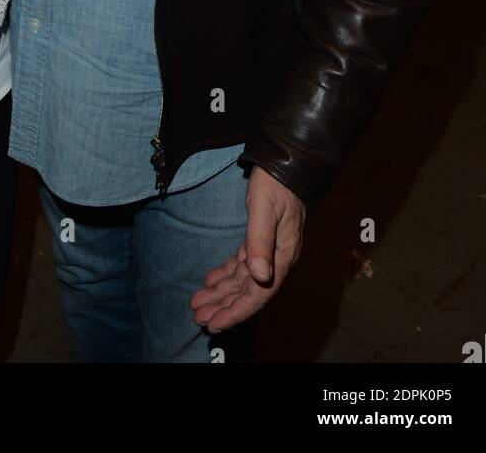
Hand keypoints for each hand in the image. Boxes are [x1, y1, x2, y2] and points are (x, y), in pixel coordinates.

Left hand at [189, 166, 306, 332]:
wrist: (288, 162)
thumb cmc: (275, 184)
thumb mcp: (264, 210)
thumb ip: (260, 243)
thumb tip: (259, 277)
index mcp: (280, 257)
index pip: (258, 293)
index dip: (236, 311)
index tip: (215, 323)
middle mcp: (276, 258)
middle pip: (248, 290)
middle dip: (223, 305)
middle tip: (198, 315)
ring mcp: (269, 249)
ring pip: (243, 279)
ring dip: (222, 291)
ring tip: (199, 301)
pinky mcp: (261, 238)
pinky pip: (242, 264)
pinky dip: (227, 273)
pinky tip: (212, 279)